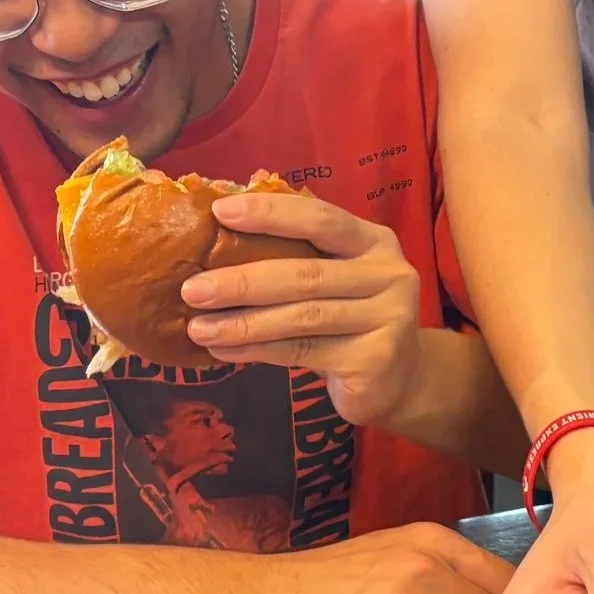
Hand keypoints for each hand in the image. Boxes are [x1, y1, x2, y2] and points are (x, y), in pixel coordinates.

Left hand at [183, 191, 426, 423]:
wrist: (401, 381)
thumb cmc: (353, 318)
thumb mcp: (336, 277)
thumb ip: (299, 256)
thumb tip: (220, 230)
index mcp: (375, 242)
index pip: (320, 218)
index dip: (271, 213)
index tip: (219, 212)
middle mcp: (389, 274)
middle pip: (306, 274)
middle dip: (242, 280)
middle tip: (192, 289)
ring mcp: (388, 318)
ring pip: (301, 317)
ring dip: (242, 323)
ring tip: (198, 328)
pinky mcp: (374, 359)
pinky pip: (303, 351)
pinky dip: (257, 350)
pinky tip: (224, 351)